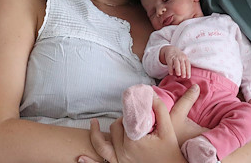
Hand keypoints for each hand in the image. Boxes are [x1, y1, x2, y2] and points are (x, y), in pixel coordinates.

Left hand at [81, 85, 200, 162]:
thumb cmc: (170, 152)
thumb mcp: (167, 129)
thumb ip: (159, 110)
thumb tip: (149, 94)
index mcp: (134, 141)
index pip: (125, 119)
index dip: (129, 110)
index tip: (131, 100)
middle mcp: (123, 152)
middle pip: (114, 129)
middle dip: (120, 121)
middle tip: (131, 117)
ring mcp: (121, 161)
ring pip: (103, 144)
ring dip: (97, 135)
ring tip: (94, 124)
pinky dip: (90, 162)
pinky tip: (80, 158)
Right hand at [162, 46, 190, 78]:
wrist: (171, 49)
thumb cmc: (179, 57)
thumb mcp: (183, 60)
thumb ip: (184, 67)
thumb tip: (186, 76)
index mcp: (185, 58)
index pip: (188, 65)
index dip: (188, 71)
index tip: (188, 77)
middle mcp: (181, 57)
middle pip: (182, 65)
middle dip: (183, 71)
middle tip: (183, 77)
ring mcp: (175, 57)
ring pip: (177, 63)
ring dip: (178, 69)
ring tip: (178, 74)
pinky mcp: (169, 58)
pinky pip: (170, 64)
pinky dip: (170, 69)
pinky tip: (171, 73)